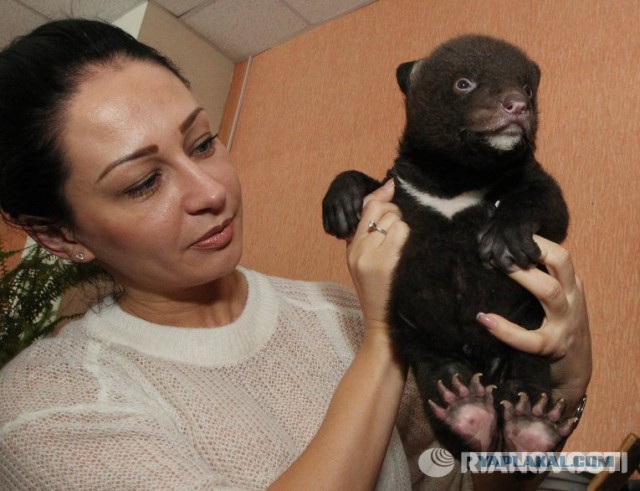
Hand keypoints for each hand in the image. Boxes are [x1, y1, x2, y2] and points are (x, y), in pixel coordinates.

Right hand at [346, 179, 408, 328]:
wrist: (380, 321)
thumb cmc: (377, 289)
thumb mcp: (364, 259)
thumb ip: (369, 230)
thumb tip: (386, 190)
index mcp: (352, 247)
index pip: (367, 207)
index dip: (382, 195)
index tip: (392, 187)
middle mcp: (359, 249)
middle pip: (382, 210)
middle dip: (395, 214)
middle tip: (398, 231)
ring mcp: (372, 256)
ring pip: (395, 221)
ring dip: (404, 229)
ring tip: (402, 247)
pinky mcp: (387, 262)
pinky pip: (403, 233)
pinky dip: (409, 239)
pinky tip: (407, 252)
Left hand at [476, 236, 591, 411]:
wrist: (575, 370)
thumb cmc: (556, 326)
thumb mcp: (556, 298)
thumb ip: (539, 278)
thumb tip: (501, 253)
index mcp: (570, 284)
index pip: (559, 253)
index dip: (536, 240)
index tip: (509, 233)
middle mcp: (572, 298)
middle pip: (561, 261)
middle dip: (533, 249)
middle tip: (503, 244)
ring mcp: (564, 323)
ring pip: (549, 292)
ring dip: (522, 276)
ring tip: (495, 266)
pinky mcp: (552, 347)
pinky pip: (529, 339)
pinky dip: (505, 329)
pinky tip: (484, 319)